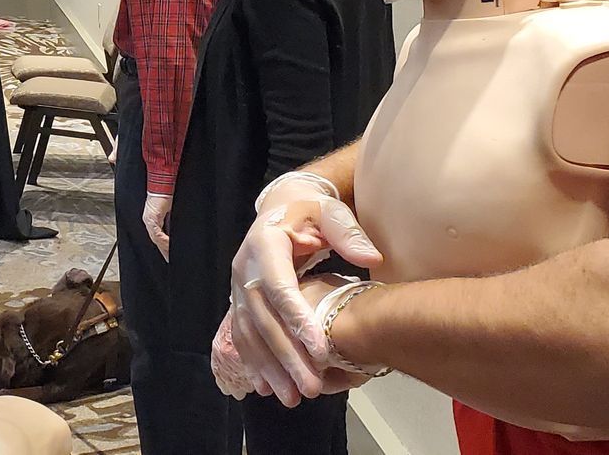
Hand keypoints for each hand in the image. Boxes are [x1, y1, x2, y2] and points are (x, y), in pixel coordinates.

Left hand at [142, 193, 172, 260]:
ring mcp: (149, 220)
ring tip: (172, 255)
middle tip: (170, 260)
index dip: (163, 248)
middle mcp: (148, 221)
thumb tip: (177, 234)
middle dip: (164, 251)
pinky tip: (171, 245)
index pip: (157, 238)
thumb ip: (172, 222)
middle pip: (156, 241)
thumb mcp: (171, 212)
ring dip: (165, 248)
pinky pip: (157, 234)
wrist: (163, 184)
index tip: (170, 256)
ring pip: (156, 239)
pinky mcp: (152, 218)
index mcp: (153, 220)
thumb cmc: (168, 195)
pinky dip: (164, 240)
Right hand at [225, 176, 382, 404]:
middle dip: (286, 356)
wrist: (280, 211)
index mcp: (264, 244)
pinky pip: (242, 337)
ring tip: (293, 397)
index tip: (320, 351)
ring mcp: (237, 288)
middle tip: (310, 387)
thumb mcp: (329, 212)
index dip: (297, 320)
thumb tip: (371, 260)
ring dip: (270, 368)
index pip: (278, 287)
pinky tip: (268, 388)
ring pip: (250, 334)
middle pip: (263, 319)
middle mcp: (244, 268)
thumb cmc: (310, 214)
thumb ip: (348, 233)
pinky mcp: (238, 303)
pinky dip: (255, 364)